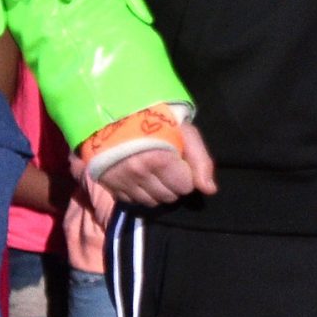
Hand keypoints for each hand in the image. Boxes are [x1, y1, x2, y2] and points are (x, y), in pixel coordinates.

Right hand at [97, 120, 216, 206]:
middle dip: (173, 185)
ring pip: (150, 202)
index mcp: (160, 160)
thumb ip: (200, 161)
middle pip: (168, 197)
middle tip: (168, 168)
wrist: (117, 114)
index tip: (181, 163)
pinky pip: (131, 201)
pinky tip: (139, 177)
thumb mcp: (186, 133)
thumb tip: (209, 190)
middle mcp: (138, 173)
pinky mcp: (108, 184)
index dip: (187, 176)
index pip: (185, 187)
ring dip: (156, 191)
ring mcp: (121, 180)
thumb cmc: (159, 120)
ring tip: (154, 172)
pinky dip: (138, 193)